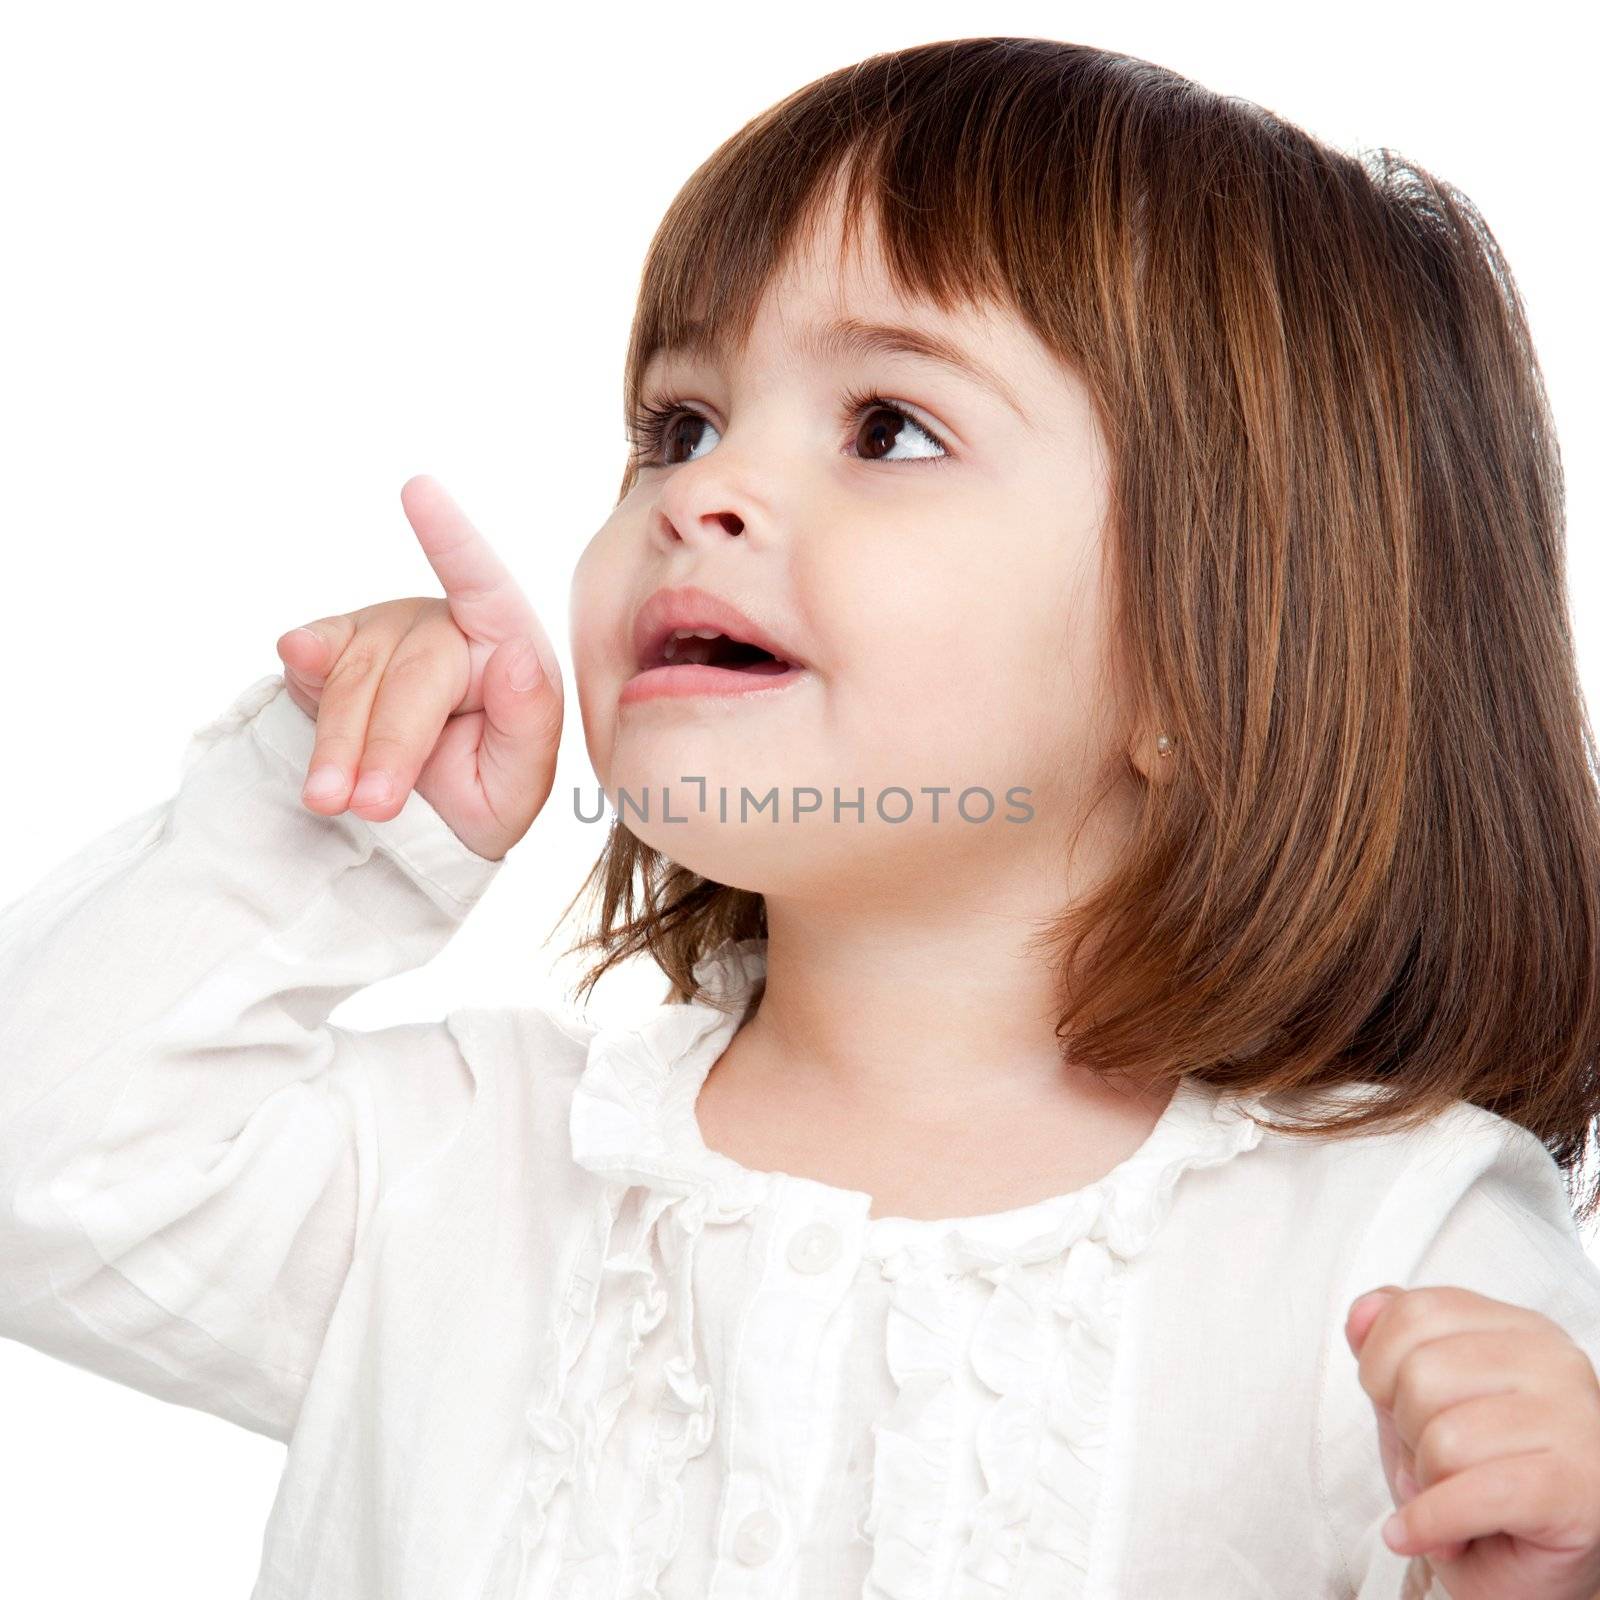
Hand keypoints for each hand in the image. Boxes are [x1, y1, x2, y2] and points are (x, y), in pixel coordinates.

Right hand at [274, 474, 562, 861]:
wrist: (423, 822)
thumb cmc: (485, 793)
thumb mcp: (520, 784)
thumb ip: (530, 725)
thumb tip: (519, 655)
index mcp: (507, 647)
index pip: (484, 585)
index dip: (450, 539)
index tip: (418, 490)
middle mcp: (446, 625)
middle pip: (409, 673)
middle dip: (387, 746)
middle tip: (372, 806)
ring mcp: (387, 632)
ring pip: (353, 679)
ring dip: (338, 744)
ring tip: (331, 801)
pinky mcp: (336, 650)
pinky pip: (315, 655)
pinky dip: (305, 661)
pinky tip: (297, 655)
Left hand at [1345, 1284, 1599, 1598]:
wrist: (1526, 1567)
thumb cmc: (1473, 1475)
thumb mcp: (1418, 1400)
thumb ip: (1388, 1345)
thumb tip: (1360, 1315)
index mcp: (1518, 1328)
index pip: (1415, 1310)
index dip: (1378, 1365)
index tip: (1392, 1404)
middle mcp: (1554, 1363)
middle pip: (1422, 1375)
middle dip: (1406, 1431)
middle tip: (1431, 1463)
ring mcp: (1573, 1423)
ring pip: (1446, 1439)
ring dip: (1426, 1483)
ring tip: (1447, 1496)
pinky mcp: (1577, 1489)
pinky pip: (1474, 1496)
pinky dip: (1430, 1523)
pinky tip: (1416, 1535)